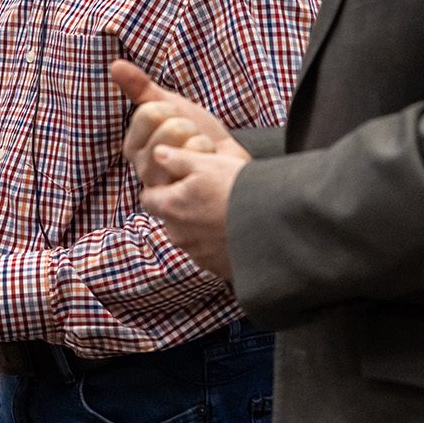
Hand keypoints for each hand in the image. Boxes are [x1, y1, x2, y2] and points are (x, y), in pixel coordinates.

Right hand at [114, 60, 245, 188]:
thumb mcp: (170, 107)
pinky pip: (196, 166)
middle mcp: (142, 169)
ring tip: (199, 152)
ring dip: (199, 142)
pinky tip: (207, 168)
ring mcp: (161, 187)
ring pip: (179, 148)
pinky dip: (208, 159)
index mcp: (134, 146)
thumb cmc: (197, 136)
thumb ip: (141, 88)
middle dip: (188, 126)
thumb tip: (116, 64)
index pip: (149, 113)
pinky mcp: (180, 201)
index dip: (171, 110)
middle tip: (191, 138)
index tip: (177, 120)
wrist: (227, 166)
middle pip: (168, 128)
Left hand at [139, 144, 245, 279]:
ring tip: (224, 211)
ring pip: (189, 237)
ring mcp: (198, 254)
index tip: (177, 180)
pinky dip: (216, 244)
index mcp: (171, 207)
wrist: (275, 222)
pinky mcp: (218, 268)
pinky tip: (234, 230)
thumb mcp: (207, 163)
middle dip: (181, 207)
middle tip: (206, 193)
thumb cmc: (239, 188)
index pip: (148, 198)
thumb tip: (157, 153)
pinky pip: (209, 254)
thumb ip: (176, 157)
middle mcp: (179, 235)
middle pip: (170, 218)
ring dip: (199, 226)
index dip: (160, 187)